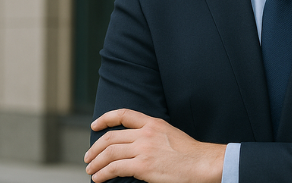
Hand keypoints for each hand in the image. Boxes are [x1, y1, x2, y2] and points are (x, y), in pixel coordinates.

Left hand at [85, 109, 225, 182]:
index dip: (105, 119)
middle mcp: (146, 133)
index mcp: (153, 123)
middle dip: (95, 148)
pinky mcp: (143, 166)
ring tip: (91, 170)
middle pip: (111, 137)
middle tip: (88, 157)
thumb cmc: (190, 154)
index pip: (123, 114)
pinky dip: (102, 174)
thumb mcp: (170, 134)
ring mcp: (143, 149)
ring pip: (109, 153)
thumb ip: (152, 135)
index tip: (95, 125)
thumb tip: (135, 146)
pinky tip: (99, 178)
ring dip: (95, 163)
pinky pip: (114, 168)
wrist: (203, 164)